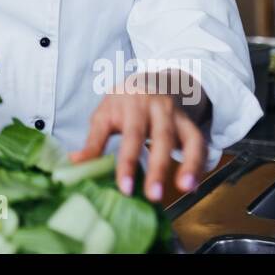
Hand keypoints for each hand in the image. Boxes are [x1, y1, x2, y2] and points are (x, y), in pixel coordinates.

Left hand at [70, 70, 208, 202]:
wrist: (154, 79)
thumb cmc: (124, 101)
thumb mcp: (105, 113)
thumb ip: (94, 139)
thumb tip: (75, 162)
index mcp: (130, 102)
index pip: (128, 134)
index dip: (126, 162)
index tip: (125, 188)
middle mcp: (155, 105)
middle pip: (159, 137)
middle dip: (157, 167)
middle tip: (152, 195)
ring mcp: (175, 113)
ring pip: (185, 138)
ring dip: (187, 164)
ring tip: (184, 188)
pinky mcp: (189, 122)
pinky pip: (199, 143)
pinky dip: (198, 164)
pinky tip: (193, 185)